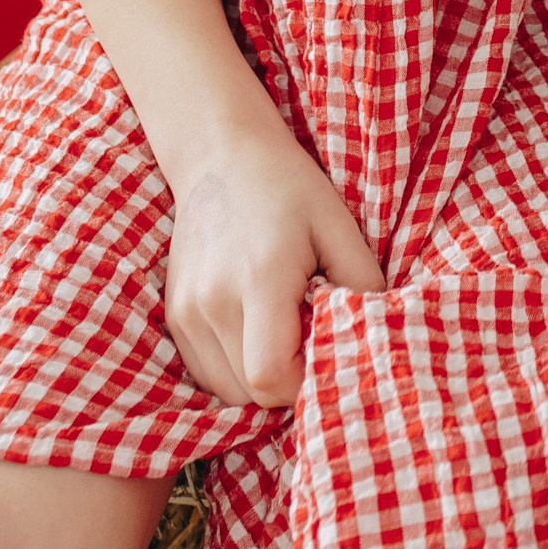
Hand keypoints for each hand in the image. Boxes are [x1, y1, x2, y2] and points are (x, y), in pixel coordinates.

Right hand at [163, 119, 385, 407]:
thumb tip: (373, 338)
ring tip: (286, 333)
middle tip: (312, 340)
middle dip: (288, 382)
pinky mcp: (174, 316)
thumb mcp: (338, 225)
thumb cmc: (288, 186)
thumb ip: (362, 283)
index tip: (325, 350)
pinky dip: (235, 370)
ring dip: (261, 380)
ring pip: (226, 390)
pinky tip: (258, 331)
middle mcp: (212, 304)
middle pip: (250, 392)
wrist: (221, 155)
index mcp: (258, 280)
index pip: (271, 376)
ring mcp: (186, 313)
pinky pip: (207, 373)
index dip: (305, 380)